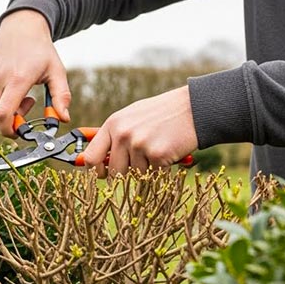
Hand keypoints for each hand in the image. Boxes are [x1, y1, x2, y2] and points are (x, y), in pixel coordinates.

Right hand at [0, 10, 71, 137]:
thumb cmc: (41, 50)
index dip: (10, 130)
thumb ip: (61, 96)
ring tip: (20, 92)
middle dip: (11, 121)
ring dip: (6, 109)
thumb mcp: (57, 71)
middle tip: (28, 106)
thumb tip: (64, 118)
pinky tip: (10, 84)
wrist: (21, 26)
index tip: (21, 131)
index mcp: (17, 79)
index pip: (4, 115)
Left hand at [80, 86, 198, 177]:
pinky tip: (168, 151)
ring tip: (158, 148)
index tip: (103, 173)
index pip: (91, 157)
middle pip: (113, 172)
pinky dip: (162, 168)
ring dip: (147, 168)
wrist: (194, 108)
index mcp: (113, 125)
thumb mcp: (131, 117)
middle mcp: (123, 134)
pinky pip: (153, 174)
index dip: (96, 170)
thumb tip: (93, 161)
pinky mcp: (157, 154)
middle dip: (125, 173)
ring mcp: (139, 145)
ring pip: (135, 175)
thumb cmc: (161, 115)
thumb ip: (114, 137)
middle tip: (140, 163)